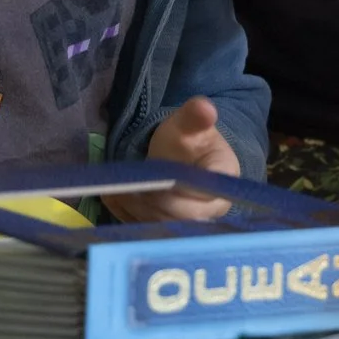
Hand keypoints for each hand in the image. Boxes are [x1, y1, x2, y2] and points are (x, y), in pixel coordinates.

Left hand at [104, 97, 240, 222]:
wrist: (181, 157)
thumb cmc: (188, 140)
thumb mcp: (189, 125)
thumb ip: (194, 117)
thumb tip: (204, 107)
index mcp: (224, 182)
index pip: (201, 196)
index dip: (174, 190)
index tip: (153, 175)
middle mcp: (212, 210)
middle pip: (179, 217)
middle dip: (149, 201)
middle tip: (125, 185)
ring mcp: (191, 224)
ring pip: (161, 227)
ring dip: (135, 209)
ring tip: (115, 190)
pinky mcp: (169, 231)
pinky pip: (146, 231)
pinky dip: (127, 216)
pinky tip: (116, 198)